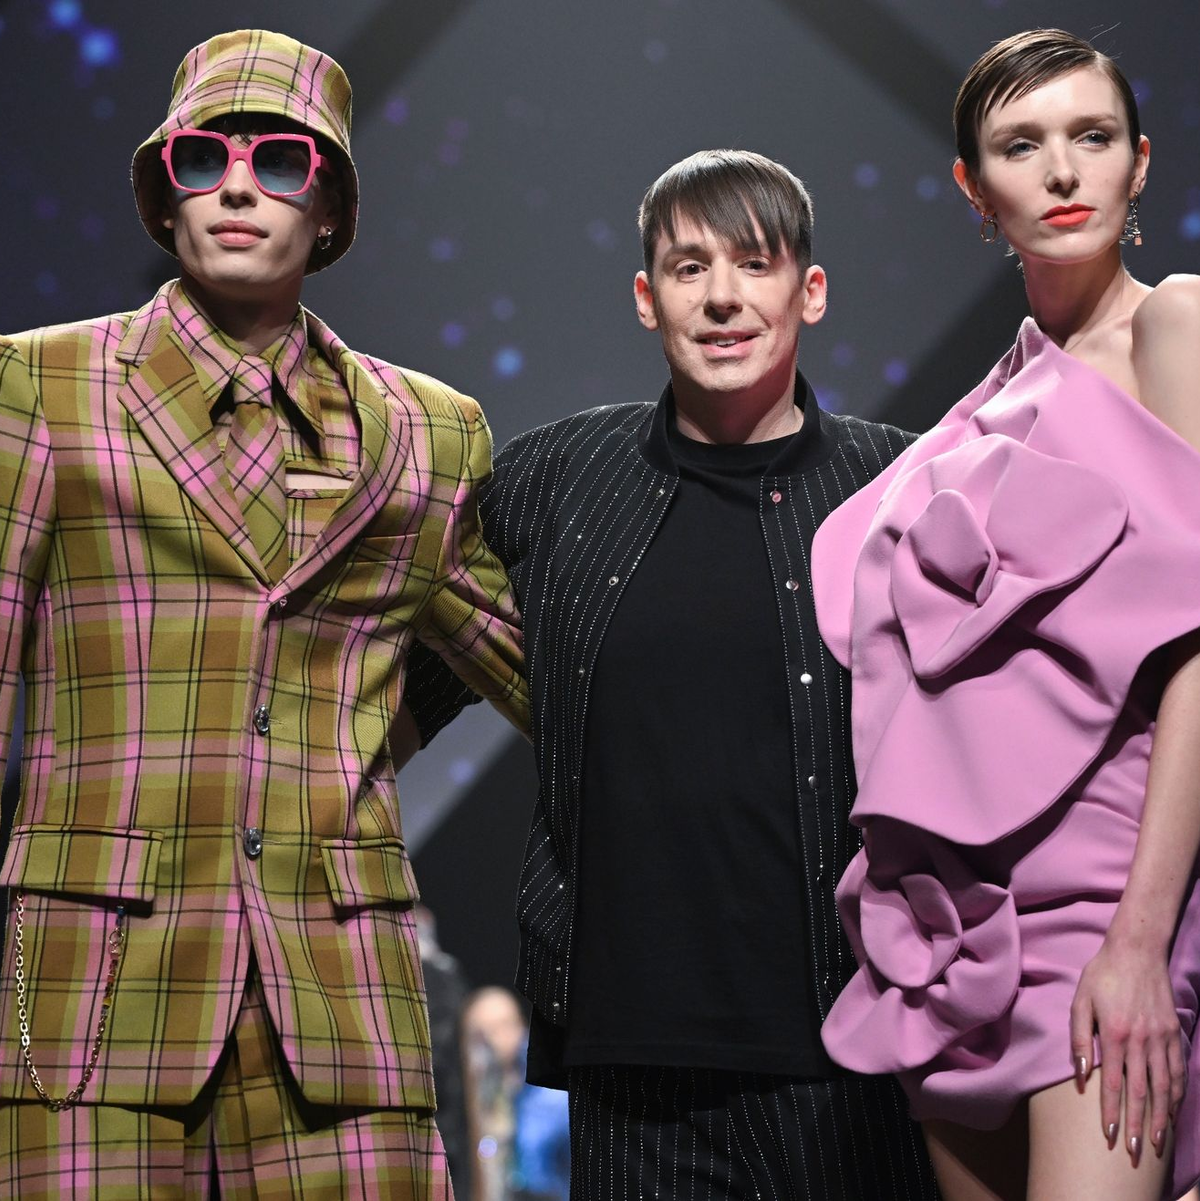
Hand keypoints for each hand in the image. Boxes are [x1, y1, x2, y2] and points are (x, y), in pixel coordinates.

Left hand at [1070, 937, 1186, 1162]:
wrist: (1136, 951)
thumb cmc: (1102, 975)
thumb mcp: (1080, 1001)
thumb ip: (1079, 1038)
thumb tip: (1079, 1074)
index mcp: (1113, 1034)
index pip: (1113, 1084)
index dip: (1112, 1114)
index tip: (1111, 1138)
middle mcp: (1140, 1041)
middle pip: (1141, 1093)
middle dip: (1138, 1126)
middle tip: (1135, 1153)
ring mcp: (1161, 1039)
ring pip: (1163, 1087)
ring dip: (1161, 1118)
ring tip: (1157, 1143)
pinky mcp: (1174, 1033)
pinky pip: (1177, 1070)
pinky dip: (1176, 1094)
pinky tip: (1173, 1111)